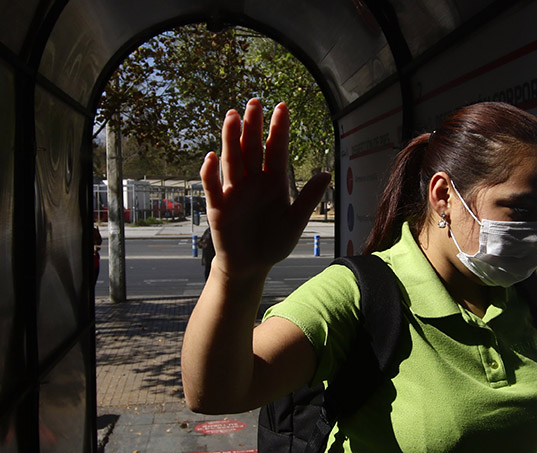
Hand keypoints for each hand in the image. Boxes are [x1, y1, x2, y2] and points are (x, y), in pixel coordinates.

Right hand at [199, 99, 330, 279]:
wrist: (252, 266)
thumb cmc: (274, 242)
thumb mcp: (296, 222)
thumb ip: (308, 199)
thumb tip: (327, 174)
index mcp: (274, 181)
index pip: (276, 149)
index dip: (278, 129)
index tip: (282, 106)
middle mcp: (252, 181)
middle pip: (251, 148)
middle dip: (252, 126)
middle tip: (253, 103)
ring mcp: (234, 191)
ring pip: (232, 160)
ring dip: (231, 139)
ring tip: (232, 117)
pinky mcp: (218, 207)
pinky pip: (213, 187)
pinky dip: (210, 173)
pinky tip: (211, 157)